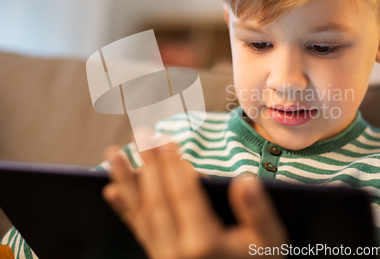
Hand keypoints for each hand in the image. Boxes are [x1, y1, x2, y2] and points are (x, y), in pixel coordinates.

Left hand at [102, 134, 287, 258]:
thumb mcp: (268, 242)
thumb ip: (257, 212)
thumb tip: (246, 180)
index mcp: (204, 243)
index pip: (184, 194)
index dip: (173, 164)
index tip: (165, 138)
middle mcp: (177, 250)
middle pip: (158, 198)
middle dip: (149, 163)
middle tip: (141, 133)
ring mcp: (163, 256)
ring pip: (141, 212)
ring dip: (126, 180)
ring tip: (113, 154)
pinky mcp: (158, 258)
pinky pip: (137, 230)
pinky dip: (124, 209)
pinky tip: (112, 191)